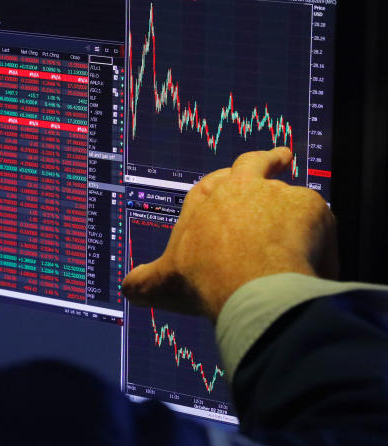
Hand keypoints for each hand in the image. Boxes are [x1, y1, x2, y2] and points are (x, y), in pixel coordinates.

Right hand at [122, 147, 337, 321]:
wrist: (251, 287)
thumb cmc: (203, 281)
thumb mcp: (161, 285)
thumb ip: (142, 284)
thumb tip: (127, 289)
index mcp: (204, 201)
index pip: (212, 184)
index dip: (221, 185)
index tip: (230, 184)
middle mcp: (240, 188)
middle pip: (254, 164)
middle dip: (265, 159)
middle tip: (280, 156)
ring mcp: (277, 194)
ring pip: (290, 194)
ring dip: (295, 206)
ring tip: (304, 220)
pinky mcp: (310, 206)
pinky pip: (319, 219)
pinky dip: (318, 235)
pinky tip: (316, 256)